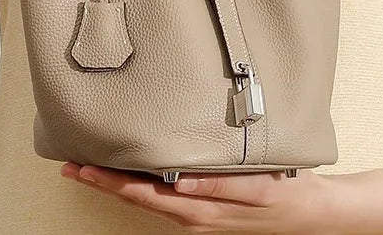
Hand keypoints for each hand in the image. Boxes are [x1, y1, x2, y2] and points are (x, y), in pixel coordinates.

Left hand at [59, 161, 338, 232]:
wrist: (312, 213)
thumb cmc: (284, 193)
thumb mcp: (255, 189)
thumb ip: (218, 187)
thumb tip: (179, 183)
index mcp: (199, 209)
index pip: (143, 194)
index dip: (110, 181)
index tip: (80, 167)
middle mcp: (191, 217)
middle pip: (138, 198)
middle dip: (102, 182)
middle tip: (70, 164)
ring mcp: (197, 217)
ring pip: (148, 201)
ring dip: (117, 185)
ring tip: (90, 167)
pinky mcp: (206, 211)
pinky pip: (165, 202)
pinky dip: (142, 188)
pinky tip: (134, 175)